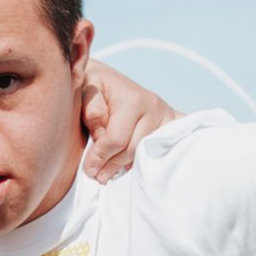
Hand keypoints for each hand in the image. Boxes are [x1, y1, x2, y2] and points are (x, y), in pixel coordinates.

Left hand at [80, 61, 177, 181]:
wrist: (107, 79)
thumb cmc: (93, 86)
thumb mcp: (83, 91)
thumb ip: (92, 113)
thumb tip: (103, 138)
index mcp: (132, 99)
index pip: (117, 139)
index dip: (100, 157)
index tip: (89, 169)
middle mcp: (154, 106)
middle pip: (134, 150)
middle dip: (112, 166)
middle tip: (97, 176)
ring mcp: (166, 115)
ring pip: (148, 154)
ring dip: (128, 166)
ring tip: (109, 173)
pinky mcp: (172, 122)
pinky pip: (172, 145)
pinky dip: (159, 157)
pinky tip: (144, 165)